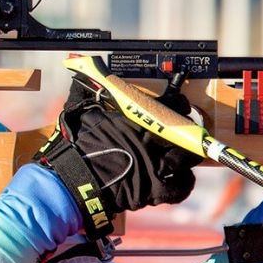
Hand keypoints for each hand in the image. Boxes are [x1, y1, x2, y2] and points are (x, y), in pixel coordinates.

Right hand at [33, 77, 199, 237]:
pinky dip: (184, 183)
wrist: (76, 180)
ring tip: (180, 156)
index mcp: (137, 120)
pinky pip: (180, 187)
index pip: (172, 106)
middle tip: (182, 133)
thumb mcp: (86, 114)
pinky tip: (181, 178)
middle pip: (184, 133)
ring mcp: (154, 167)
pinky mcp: (154, 190)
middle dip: (186, 132)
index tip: (179, 106)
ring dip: (186, 157)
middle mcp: (150, 142)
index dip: (179, 106)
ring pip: (186, 159)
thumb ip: (95, 96)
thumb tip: (83, 71)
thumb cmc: (79, 147)